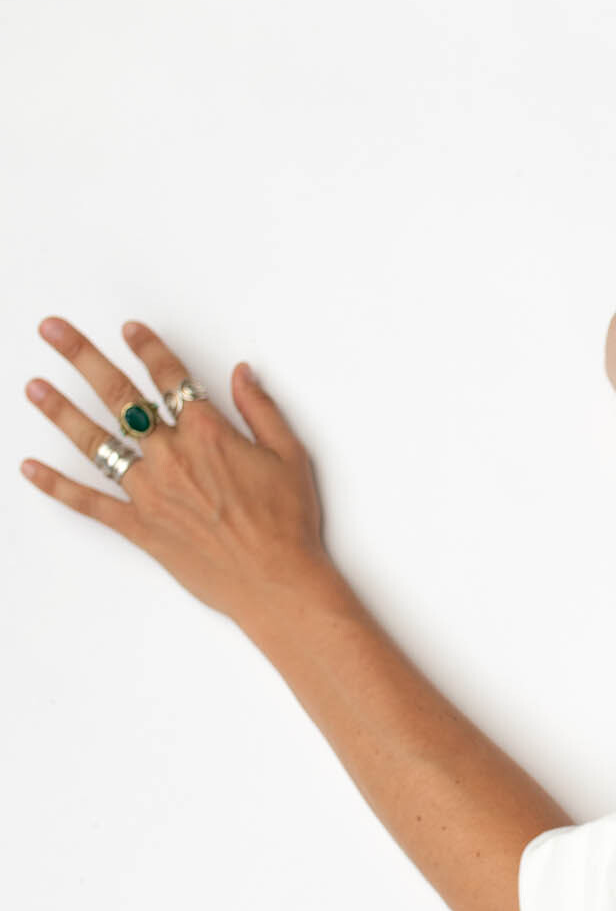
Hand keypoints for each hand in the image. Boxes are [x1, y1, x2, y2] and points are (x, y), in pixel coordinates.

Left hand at [21, 317, 339, 624]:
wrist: (275, 580)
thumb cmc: (288, 522)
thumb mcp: (290, 456)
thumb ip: (261, 410)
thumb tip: (242, 374)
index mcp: (209, 433)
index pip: (171, 378)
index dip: (148, 349)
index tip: (129, 330)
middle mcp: (171, 456)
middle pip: (120, 397)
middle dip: (83, 358)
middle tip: (54, 331)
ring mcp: (149, 491)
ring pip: (95, 442)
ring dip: (60, 411)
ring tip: (34, 386)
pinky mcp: (138, 526)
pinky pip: (88, 502)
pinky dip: (56, 486)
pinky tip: (31, 469)